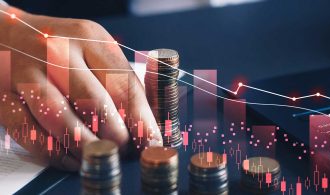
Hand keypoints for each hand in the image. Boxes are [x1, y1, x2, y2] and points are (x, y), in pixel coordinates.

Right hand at [0, 5, 161, 170]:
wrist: (5, 35)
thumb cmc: (59, 47)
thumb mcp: (94, 48)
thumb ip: (119, 79)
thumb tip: (147, 120)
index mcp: (89, 38)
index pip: (123, 83)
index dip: (141, 118)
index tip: (150, 141)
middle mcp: (58, 51)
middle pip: (96, 103)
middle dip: (116, 135)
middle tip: (125, 150)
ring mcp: (27, 73)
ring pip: (62, 119)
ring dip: (86, 145)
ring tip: (100, 154)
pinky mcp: (4, 95)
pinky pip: (31, 132)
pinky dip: (55, 151)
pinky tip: (71, 157)